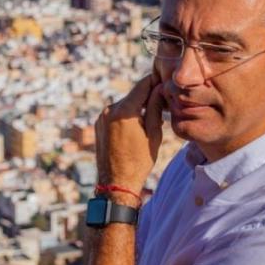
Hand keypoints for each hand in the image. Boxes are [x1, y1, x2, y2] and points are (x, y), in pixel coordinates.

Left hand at [95, 73, 165, 204]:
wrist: (116, 183)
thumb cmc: (139, 161)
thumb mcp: (154, 134)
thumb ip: (155, 108)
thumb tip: (160, 89)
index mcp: (124, 111)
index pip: (142, 85)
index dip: (155, 81)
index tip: (166, 81)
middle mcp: (109, 110)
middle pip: (133, 95)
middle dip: (147, 96)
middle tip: (164, 100)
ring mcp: (101, 117)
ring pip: (124, 104)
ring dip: (137, 106)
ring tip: (152, 116)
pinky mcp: (98, 125)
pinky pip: (116, 114)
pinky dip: (127, 115)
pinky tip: (137, 126)